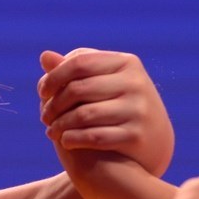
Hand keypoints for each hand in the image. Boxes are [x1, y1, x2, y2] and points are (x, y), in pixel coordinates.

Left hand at [38, 49, 173, 175]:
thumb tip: (44, 56)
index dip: (54, 77)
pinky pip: (94, 136)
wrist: (156, 142)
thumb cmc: (120, 106)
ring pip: (84, 114)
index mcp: (126, 63)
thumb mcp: (104, 83)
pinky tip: (65, 141)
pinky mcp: (137, 134)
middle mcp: (135, 82)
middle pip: (78, 89)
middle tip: (44, 117)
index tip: (43, 92)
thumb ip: (75, 71)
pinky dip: (73, 138)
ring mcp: (138, 109)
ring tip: (50, 131)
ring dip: (60, 125)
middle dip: (54, 104)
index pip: (79, 63)